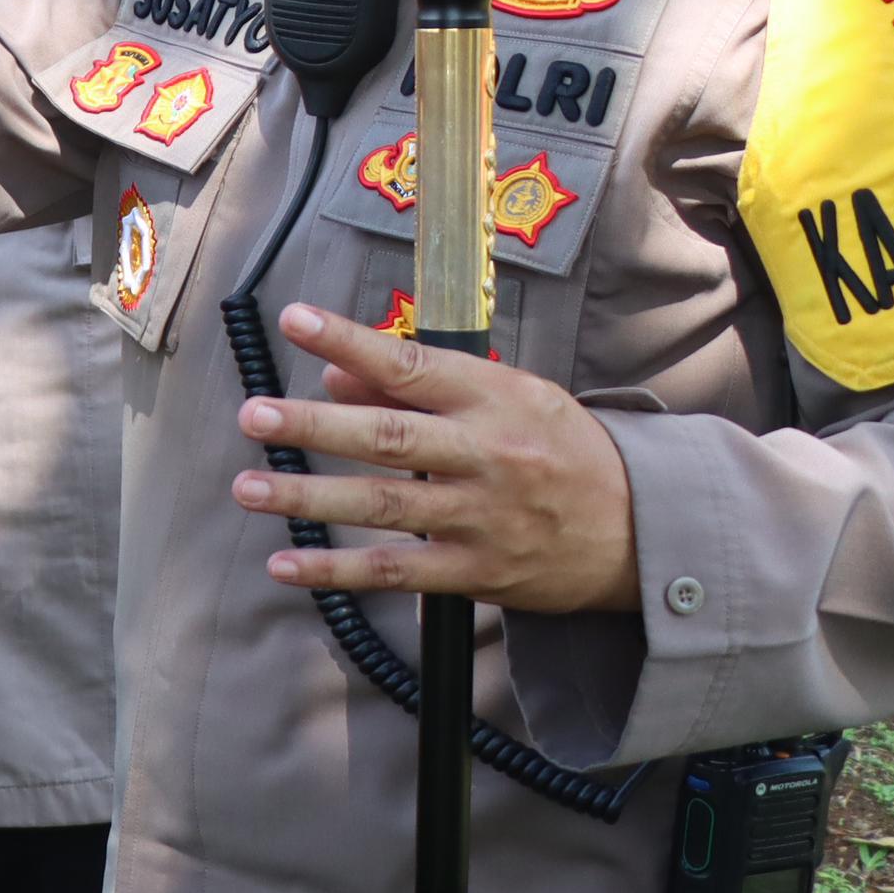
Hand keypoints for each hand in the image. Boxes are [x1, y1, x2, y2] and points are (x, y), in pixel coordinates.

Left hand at [231, 304, 638, 613]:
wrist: (645, 531)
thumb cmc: (564, 451)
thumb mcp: (509, 399)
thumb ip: (420, 389)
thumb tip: (334, 377)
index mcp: (496, 399)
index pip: (413, 365)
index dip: (352, 342)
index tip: (295, 320)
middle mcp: (487, 455)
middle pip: (391, 439)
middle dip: (316, 428)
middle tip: (254, 416)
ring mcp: (482, 517)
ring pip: (384, 506)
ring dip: (309, 499)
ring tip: (248, 488)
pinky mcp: (478, 572)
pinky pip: (396, 571)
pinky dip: (337, 570)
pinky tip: (284, 565)